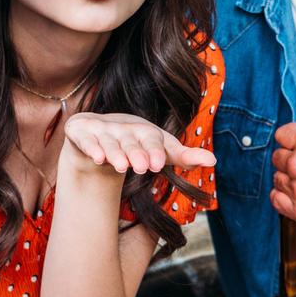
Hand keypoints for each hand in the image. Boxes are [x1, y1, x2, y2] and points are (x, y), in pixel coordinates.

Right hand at [62, 112, 216, 176]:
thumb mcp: (161, 151)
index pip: (152, 139)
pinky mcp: (82, 133)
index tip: (158, 165)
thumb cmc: (137, 145)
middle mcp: (124, 128)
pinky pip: (86, 140)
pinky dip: (91, 147)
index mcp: (144, 131)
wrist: (98, 136)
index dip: (154, 151)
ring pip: (109, 141)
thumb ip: (185, 156)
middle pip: (131, 141)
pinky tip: (96, 158)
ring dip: (114, 152)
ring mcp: (102, 130)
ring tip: (120, 166)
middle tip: (143, 168)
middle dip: (137, 153)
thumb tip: (214, 161)